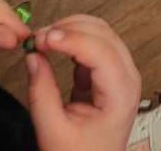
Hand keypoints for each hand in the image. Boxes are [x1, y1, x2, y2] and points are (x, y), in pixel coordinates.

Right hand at [26, 15, 141, 150]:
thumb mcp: (53, 131)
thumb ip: (42, 93)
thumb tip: (33, 56)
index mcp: (121, 94)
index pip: (101, 52)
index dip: (72, 39)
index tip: (42, 38)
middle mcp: (128, 78)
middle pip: (103, 36)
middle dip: (70, 29)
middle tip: (38, 38)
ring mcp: (121, 74)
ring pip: (101, 34)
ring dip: (72, 30)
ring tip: (43, 40)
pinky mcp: (109, 74)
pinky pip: (95, 45)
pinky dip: (74, 40)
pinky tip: (55, 46)